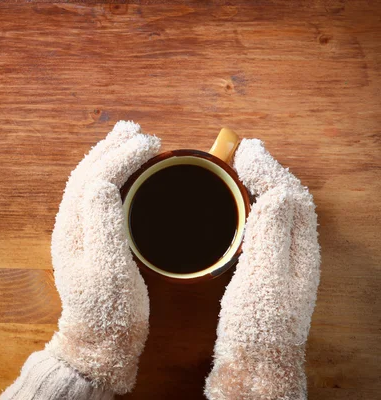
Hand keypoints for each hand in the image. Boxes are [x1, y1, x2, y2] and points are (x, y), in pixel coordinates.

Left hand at [45, 121, 160, 393]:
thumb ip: (104, 225)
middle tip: (135, 129)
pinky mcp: (88, 239)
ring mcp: (76, 232)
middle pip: (88, 174)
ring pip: (89, 182)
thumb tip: (101, 182)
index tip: (148, 140)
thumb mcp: (110, 272)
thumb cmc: (110, 312)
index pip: (95, 178)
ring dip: (107, 156)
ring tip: (126, 137)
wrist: (98, 343)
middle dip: (111, 148)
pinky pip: (96, 196)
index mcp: (73, 229)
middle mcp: (70, 225)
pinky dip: (110, 176)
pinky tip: (122, 173)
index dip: (121, 155)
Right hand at [205, 139, 320, 399]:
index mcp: (298, 250)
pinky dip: (255, 206)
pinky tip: (240, 209)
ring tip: (245, 170)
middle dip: (270, 170)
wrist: (254, 365)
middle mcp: (296, 254)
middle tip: (247, 151)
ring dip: (264, 185)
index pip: (290, 195)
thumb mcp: (264, 277)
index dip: (270, 168)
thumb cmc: (257, 326)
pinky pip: (266, 227)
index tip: (247, 151)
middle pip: (289, 199)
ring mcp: (283, 264)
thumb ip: (272, 233)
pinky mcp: (267, 273)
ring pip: (279, 212)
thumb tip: (278, 191)